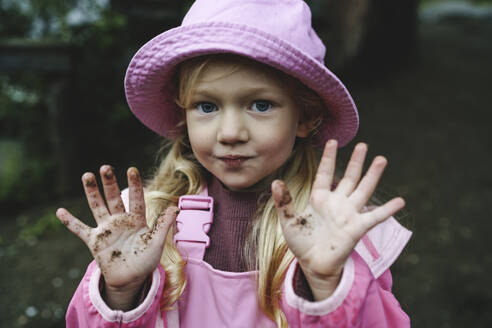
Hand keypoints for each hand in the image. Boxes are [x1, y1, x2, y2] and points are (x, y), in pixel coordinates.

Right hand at [56, 165, 177, 308]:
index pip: (136, 198)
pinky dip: (70, 221)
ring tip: (86, 175)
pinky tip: (60, 211)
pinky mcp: (95, 241)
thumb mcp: (156, 243)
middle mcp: (120, 220)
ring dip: (92, 192)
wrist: (130, 279)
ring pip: (97, 206)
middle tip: (105, 167)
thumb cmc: (145, 260)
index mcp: (136, 219)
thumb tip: (175, 208)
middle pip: (114, 198)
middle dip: (110, 183)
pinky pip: (80, 229)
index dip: (134, 184)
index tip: (132, 169)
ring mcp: (106, 229)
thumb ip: (163, 225)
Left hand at [272, 140, 404, 299]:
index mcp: (319, 198)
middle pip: (349, 177)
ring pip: (363, 190)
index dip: (329, 158)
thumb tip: (275, 181)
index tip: (333, 141)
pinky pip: (375, 217)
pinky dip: (387, 210)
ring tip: (381, 159)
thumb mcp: (288, 221)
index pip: (325, 174)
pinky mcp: (357, 228)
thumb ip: (283, 201)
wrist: (313, 265)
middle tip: (363, 145)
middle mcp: (336, 203)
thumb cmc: (301, 243)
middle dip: (356, 162)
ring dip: (373, 175)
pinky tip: (400, 201)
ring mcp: (348, 214)